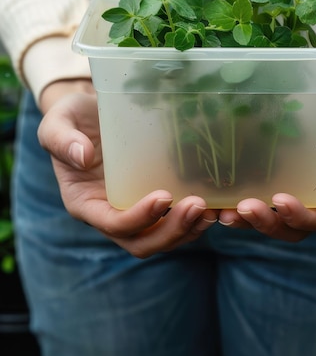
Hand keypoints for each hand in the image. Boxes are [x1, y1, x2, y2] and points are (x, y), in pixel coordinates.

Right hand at [37, 80, 216, 256]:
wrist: (90, 113)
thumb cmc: (71, 117)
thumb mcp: (58, 121)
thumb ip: (62, 139)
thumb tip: (82, 156)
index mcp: (85, 203)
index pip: (112, 225)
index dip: (138, 218)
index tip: (163, 196)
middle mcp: (109, 215)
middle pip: (142, 242)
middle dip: (171, 231)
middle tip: (198, 206)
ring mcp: (132, 210)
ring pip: (161, 238)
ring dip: (187, 231)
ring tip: (212, 211)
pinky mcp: (152, 200)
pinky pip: (173, 221)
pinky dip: (194, 220)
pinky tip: (215, 206)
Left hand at [218, 72, 315, 240]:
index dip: (303, 216)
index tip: (280, 199)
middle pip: (294, 227)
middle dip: (268, 223)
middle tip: (243, 208)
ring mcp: (297, 187)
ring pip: (273, 219)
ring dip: (248, 221)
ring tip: (223, 213)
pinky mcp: (277, 174)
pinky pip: (258, 197)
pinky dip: (238, 204)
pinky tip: (216, 197)